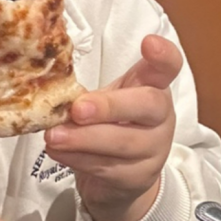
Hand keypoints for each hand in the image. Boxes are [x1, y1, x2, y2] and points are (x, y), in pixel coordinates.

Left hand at [44, 34, 181, 220]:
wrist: (121, 177)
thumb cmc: (112, 127)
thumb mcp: (106, 103)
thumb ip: (90, 95)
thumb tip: (51, 92)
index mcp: (154, 88)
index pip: (168, 67)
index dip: (163, 56)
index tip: (148, 43)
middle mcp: (161, 118)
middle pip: (147, 106)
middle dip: (110, 106)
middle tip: (77, 109)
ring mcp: (154, 150)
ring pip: (122, 142)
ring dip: (84, 139)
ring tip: (53, 136)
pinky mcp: (137, 178)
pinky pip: (106, 167)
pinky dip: (77, 159)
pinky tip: (57, 152)